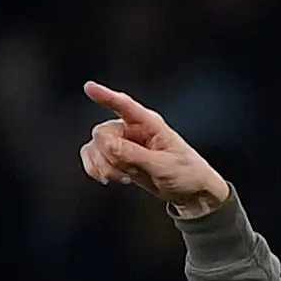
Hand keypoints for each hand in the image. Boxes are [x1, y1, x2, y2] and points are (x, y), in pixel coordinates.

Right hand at [77, 82, 231, 217]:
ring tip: (125, 177)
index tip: (89, 87)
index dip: (106, 96)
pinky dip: (95, 168)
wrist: (191, 193)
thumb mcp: (163, 166)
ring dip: (103, 166)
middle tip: (130, 172)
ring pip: (94, 146)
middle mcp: (132, 128)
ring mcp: (122, 141)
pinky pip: (91, 156)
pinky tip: (111, 179)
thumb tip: (107, 144)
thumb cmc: (186, 174)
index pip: (125, 106)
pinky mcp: (115, 156)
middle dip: (110, 156)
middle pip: (102, 133)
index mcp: (150, 124)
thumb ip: (134, 154)